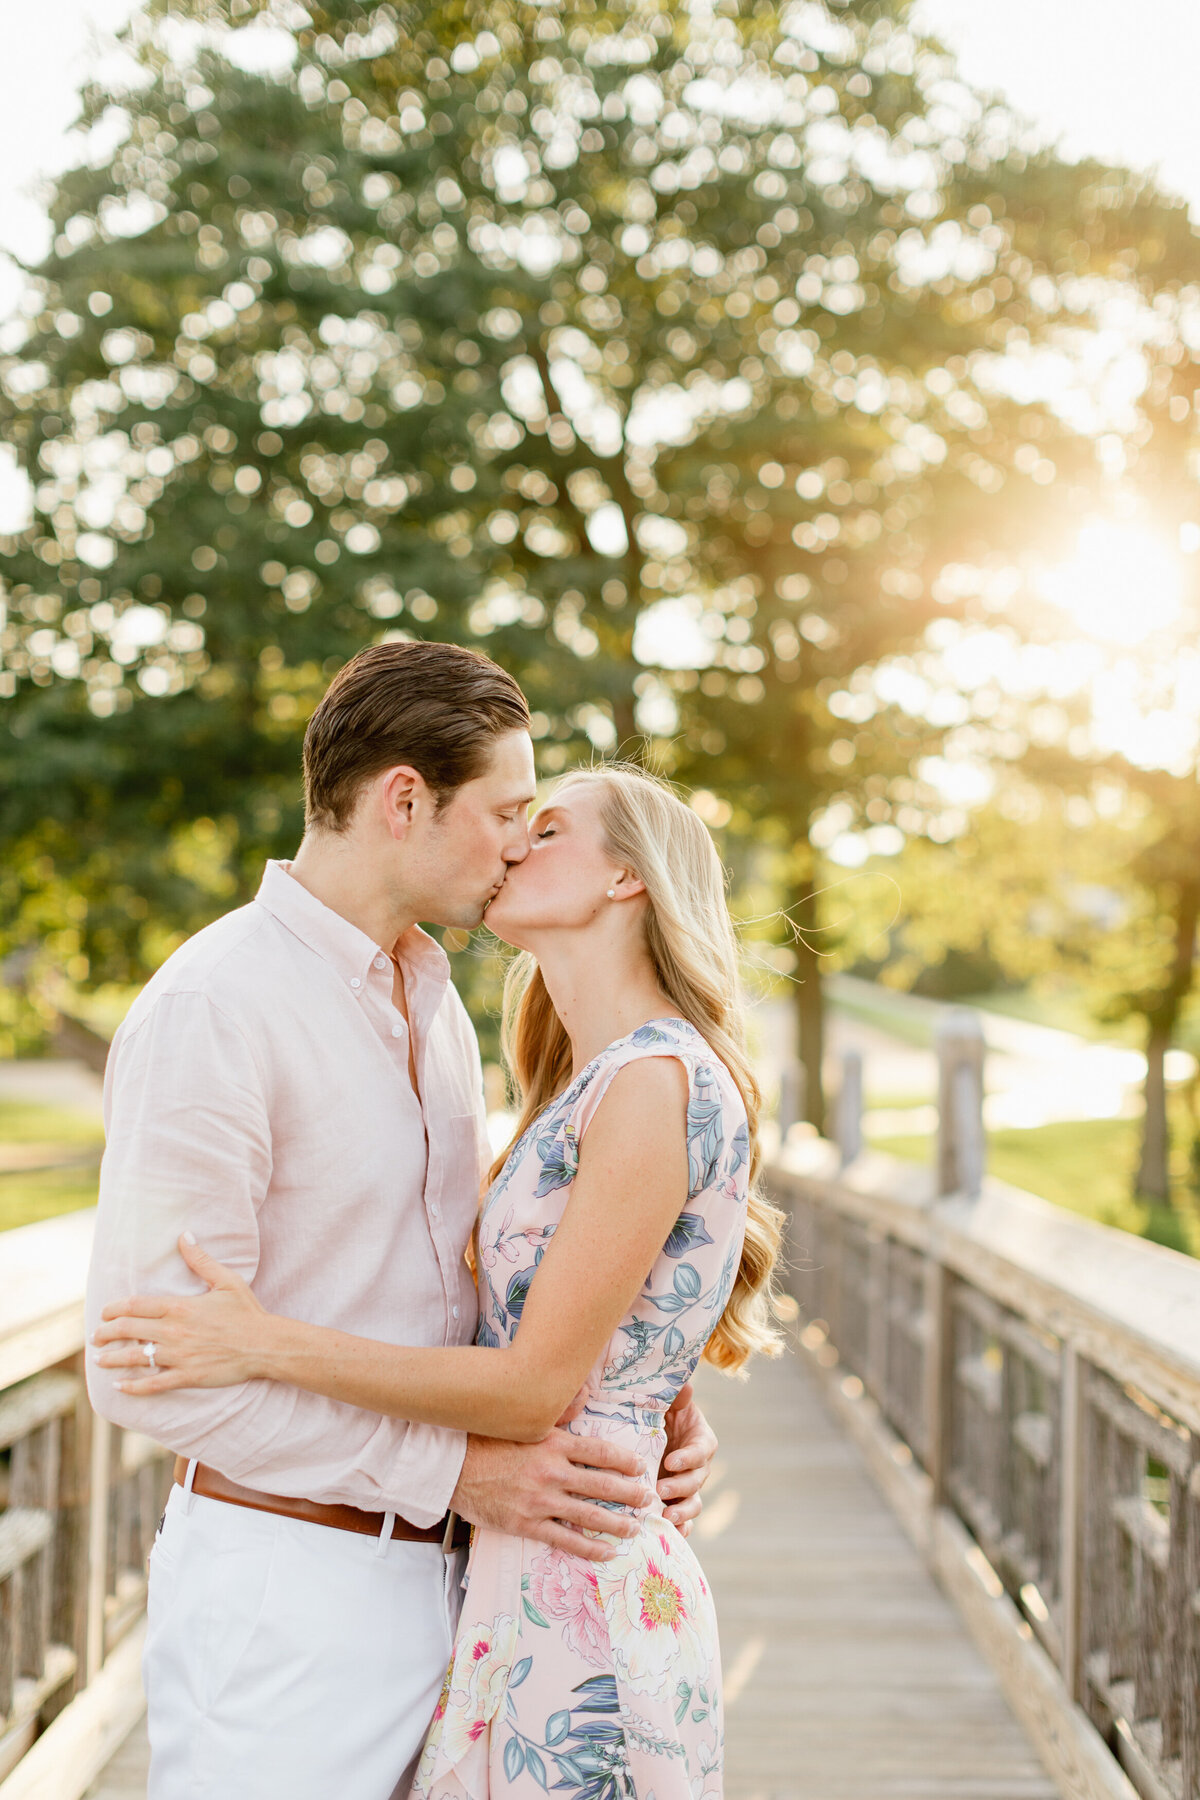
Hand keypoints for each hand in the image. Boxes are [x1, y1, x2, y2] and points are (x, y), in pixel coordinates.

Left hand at [92, 1235, 270, 1393]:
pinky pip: (153, 1383)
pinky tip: (120, 1386)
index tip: (104, 1313)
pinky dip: (133, 1385)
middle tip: (96, 1336)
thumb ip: (201, 1260)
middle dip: (106, 1333)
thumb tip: (184, 1236)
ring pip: (135, 1357)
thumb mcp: (226, 1280)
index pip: (135, 1305)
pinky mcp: (187, 1376)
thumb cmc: (247, 1312)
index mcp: (180, 1306)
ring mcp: (180, 1355)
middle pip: (129, 1330)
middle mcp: (174, 1331)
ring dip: (112, 1358)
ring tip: (99, 1359)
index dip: (114, 1309)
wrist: (265, 1344)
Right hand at [452, 1430, 651, 1563]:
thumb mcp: (522, 1420)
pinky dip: (589, 1548)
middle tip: (648, 1500)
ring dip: (617, 1524)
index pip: (599, 1451)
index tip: (640, 1467)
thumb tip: (586, 1393)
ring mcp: (540, 1500)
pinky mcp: (527, 1524)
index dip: (624, 1461)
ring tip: (635, 1528)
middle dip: (630, 1494)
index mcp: (552, 1443)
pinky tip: (606, 1552)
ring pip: (590, 1515)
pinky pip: (565, 1539)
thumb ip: (557, 1412)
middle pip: (602, 1485)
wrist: (452, 1467)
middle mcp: (551, 1472)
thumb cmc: (486, 1439)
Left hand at [657, 1383, 717, 1537]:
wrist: (651, 1434)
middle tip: (659, 1489)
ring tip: (665, 1516)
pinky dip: (680, 1529)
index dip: (688, 1457)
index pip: (701, 1450)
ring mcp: (689, 1488)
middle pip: (697, 1480)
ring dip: (681, 1512)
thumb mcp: (669, 1403)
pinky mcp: (677, 1503)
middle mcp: (699, 1467)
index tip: (670, 1461)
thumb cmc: (662, 1414)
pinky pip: (685, 1521)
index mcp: (701, 1440)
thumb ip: (677, 1396)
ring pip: (693, 1504)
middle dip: (679, 1487)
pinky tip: (668, 1534)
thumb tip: (685, 1387)